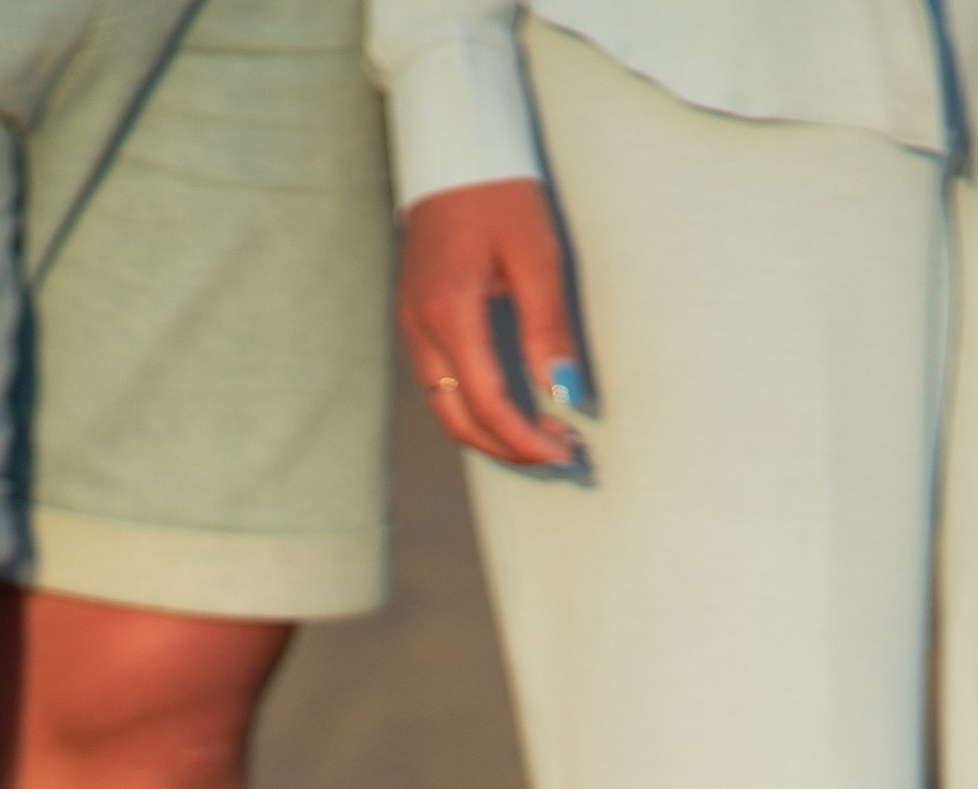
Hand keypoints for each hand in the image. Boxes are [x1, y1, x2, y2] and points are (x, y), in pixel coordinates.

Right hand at [396, 179, 586, 469]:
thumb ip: (548, 329)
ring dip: (492, 434)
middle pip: (459, 421)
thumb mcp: (537, 255)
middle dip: (510, 448)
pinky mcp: (415, 318)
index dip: (526, 440)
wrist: (454, 145)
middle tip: (560, 454)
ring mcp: (411, 323)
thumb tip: (564, 393)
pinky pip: (440, 385)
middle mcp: (420, 326)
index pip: (487, 403)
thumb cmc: (499, 190)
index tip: (566, 451)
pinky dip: (475, 409)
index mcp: (449, 310)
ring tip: (542, 436)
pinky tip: (512, 408)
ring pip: (446, 409)